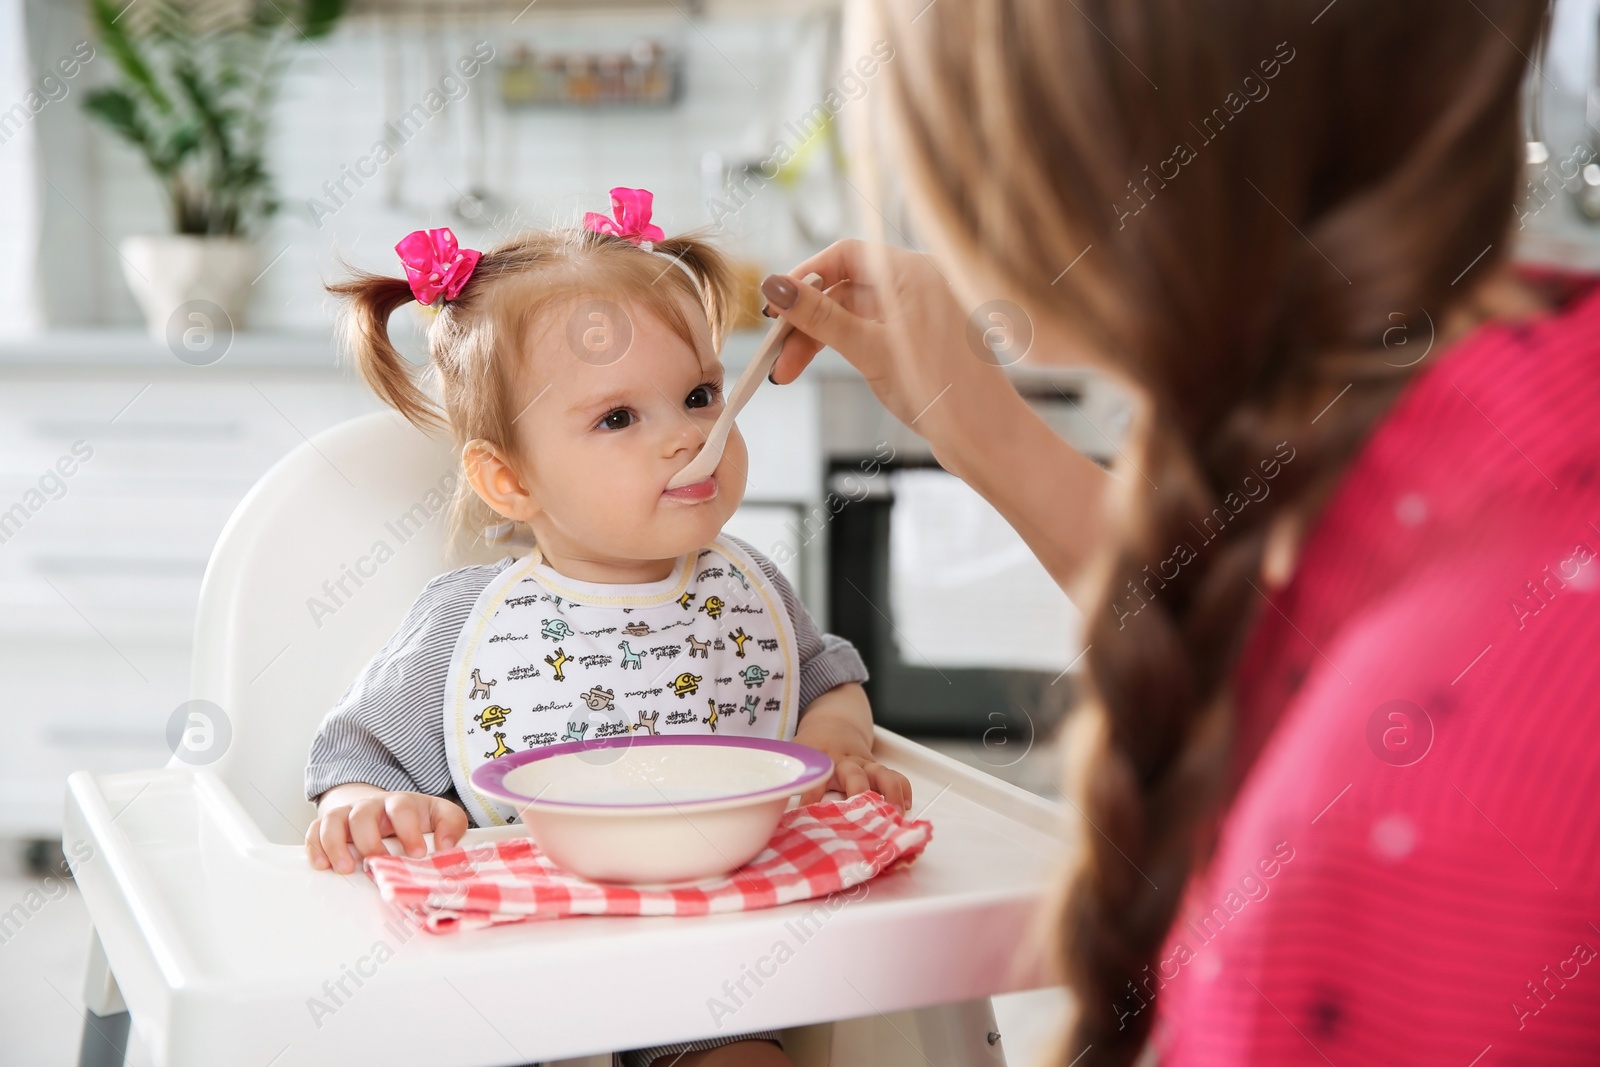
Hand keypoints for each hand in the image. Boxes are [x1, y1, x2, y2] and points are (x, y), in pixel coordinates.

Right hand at [305, 784, 467, 873]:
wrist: (385, 810)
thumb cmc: (415, 819)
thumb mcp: (439, 817)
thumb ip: (451, 826)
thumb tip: (445, 846)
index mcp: (401, 803)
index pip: (402, 808)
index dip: (408, 830)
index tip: (416, 853)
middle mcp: (372, 806)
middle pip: (363, 813)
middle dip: (368, 840)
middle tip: (376, 862)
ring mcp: (348, 814)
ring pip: (333, 819)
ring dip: (336, 844)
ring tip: (344, 868)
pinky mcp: (330, 826)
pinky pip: (315, 831)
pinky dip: (315, 847)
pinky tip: (322, 865)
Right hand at [762, 239, 1112, 596]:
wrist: (986, 437)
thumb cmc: (941, 390)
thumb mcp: (868, 349)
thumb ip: (820, 317)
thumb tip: (775, 288)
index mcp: (914, 272)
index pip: (846, 254)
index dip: (805, 276)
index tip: (774, 304)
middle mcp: (918, 285)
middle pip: (844, 286)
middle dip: (805, 318)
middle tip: (774, 350)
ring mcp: (918, 315)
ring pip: (851, 314)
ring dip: (816, 339)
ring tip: (786, 371)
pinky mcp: (916, 344)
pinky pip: (867, 333)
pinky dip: (840, 348)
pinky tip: (816, 367)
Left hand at [791, 682, 912, 812]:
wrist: (833, 726)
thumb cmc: (811, 750)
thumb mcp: (794, 759)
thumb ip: (785, 781)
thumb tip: (768, 813)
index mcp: (819, 759)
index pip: (814, 779)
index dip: (811, 796)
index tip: (809, 815)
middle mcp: (843, 760)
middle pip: (853, 774)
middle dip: (858, 793)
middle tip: (860, 813)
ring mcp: (863, 764)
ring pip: (881, 773)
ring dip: (888, 793)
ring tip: (893, 814)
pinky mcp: (877, 768)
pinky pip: (895, 776)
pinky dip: (902, 791)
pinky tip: (903, 808)